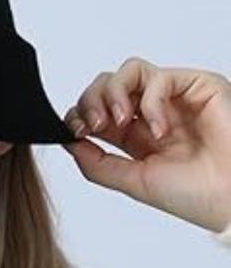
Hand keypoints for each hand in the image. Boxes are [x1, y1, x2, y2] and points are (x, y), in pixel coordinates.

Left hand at [62, 57, 230, 233]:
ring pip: (128, 71)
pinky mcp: (199, 86)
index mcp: (135, 134)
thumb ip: (97, 164)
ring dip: (113, 93)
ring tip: (120, 122)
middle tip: (94, 125)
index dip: (80, 114)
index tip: (76, 131)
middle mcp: (153, 112)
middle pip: (106, 84)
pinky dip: (152, 102)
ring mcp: (175, 97)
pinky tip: (160, 130)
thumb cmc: (196, 196)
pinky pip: (160, 77)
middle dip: (90, 101)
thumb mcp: (133, 182)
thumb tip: (69, 142)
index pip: (96, 108)